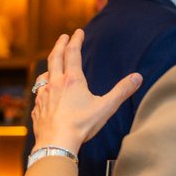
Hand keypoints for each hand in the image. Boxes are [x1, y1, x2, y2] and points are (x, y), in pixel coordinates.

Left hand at [32, 29, 141, 152]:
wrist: (56, 143)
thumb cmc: (81, 126)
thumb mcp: (106, 107)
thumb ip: (122, 91)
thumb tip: (138, 77)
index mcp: (72, 80)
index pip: (73, 53)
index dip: (76, 40)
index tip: (78, 32)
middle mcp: (55, 83)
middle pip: (55, 57)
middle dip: (60, 44)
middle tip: (63, 37)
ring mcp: (43, 95)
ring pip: (44, 74)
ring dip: (50, 65)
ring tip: (53, 63)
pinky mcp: (37, 108)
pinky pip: (39, 92)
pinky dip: (43, 86)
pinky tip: (45, 91)